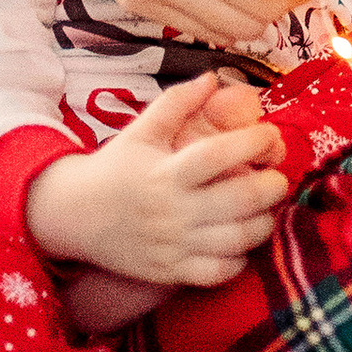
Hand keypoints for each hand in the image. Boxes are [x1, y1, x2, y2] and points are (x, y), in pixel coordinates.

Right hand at [25, 74, 288, 287]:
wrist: (74, 215)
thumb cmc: (115, 167)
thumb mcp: (141, 130)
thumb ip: (177, 102)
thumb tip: (212, 77)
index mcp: (167, 171)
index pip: (218, 155)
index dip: (254, 142)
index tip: (269, 135)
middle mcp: (173, 209)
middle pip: (239, 200)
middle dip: (272, 187)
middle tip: (276, 178)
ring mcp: (173, 244)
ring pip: (236, 240)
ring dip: (263, 224)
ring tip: (265, 210)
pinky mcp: (170, 272)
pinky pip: (217, 274)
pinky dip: (239, 261)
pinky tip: (241, 244)